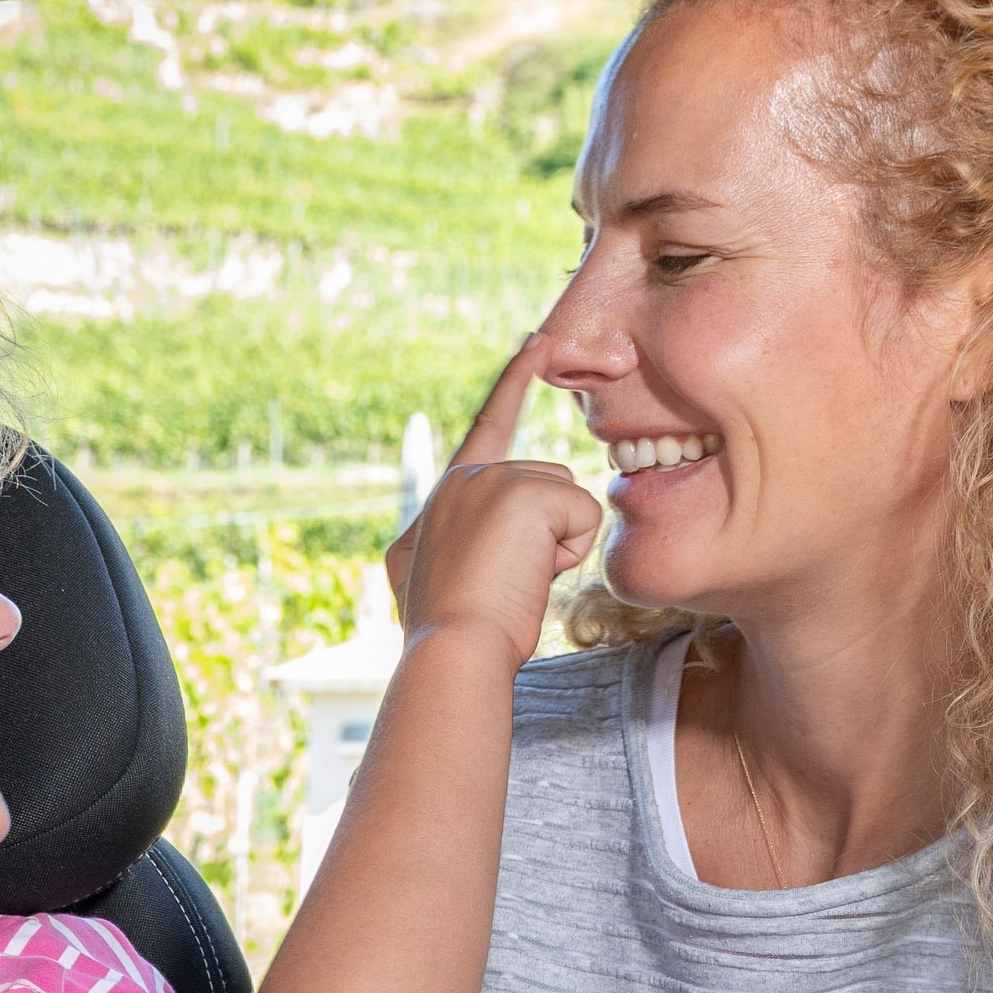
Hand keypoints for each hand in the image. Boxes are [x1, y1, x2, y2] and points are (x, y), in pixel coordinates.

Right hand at [387, 334, 603, 653]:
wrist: (451, 648)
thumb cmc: (442, 628)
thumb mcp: (416, 576)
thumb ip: (432, 541)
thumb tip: (410, 541)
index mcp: (447, 493)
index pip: (490, 424)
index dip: (514, 383)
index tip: (537, 343)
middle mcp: (466, 476)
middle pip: (550, 483)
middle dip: (550, 535)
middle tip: (508, 580)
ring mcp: (492, 479)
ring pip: (569, 499)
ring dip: (559, 546)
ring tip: (514, 580)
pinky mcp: (524, 494)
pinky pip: (582, 517)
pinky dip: (570, 552)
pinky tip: (530, 574)